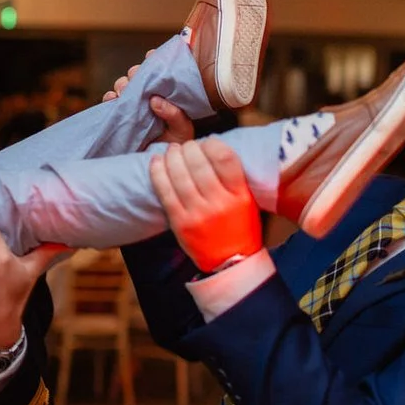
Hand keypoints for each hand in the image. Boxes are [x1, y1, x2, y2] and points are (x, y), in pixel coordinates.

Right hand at [100, 49, 193, 145]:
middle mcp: (147, 93)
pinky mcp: (120, 114)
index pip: (158, 68)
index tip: (151, 58)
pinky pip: (109, 100)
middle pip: (137, 72)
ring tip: (125, 92)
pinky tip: (113, 100)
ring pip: (122, 83)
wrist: (161, 161)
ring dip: (122, 84)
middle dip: (135, 73)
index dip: (153, 59)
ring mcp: (133, 103)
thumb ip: (174, 114)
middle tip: (136, 80)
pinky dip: (109, 97)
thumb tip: (155, 100)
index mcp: (165, 91)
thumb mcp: (182, 129)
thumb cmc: (177, 143)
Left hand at [148, 140, 261, 272]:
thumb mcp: (248, 201)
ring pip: (179, 175)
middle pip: (198, 164)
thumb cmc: (239, 227)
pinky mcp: (179, 222)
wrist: (230, 262)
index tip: (208, 142)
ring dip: (172, 156)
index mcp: (240, 196)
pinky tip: (157, 161)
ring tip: (172, 149)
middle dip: (189, 148)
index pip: (225, 158)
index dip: (212, 144)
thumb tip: (213, 146)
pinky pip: (165, 191)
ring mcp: (197, 213)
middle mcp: (219, 203)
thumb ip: (235, 177)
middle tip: (186, 145)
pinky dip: (158, 172)